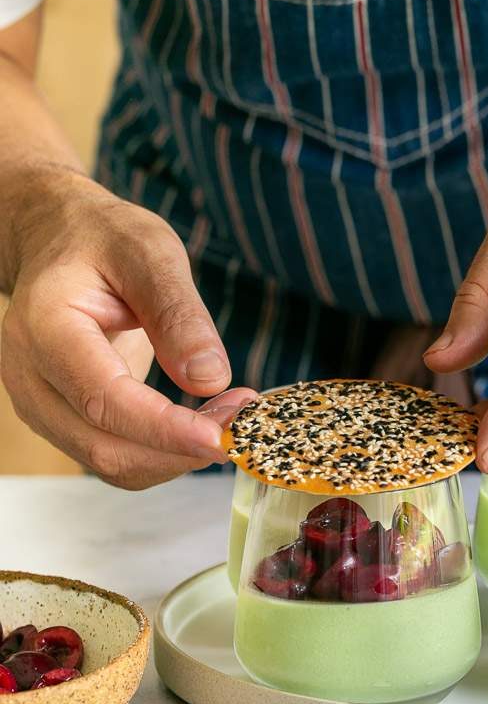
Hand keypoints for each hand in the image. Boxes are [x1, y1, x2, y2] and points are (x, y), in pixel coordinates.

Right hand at [2, 169, 255, 487]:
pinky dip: (163, 453)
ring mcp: (40, 403)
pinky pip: (114, 457)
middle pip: (104, 446)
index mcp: (44, 326)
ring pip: (111, 463)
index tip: (222, 438)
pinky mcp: (63, 419)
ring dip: (176, 455)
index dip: (164, 429)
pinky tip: (200, 423)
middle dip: (180, 448)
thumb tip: (210, 379)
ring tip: (227, 414)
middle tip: (242, 420)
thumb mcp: (150, 253)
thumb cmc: (103, 240)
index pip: (104, 399)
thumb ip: (178, 314)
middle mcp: (29, 375)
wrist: (60, 241)